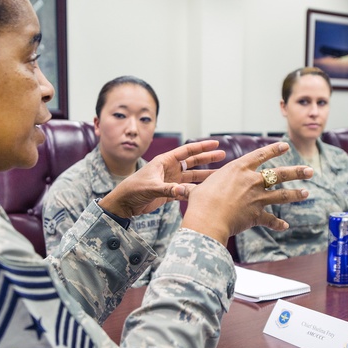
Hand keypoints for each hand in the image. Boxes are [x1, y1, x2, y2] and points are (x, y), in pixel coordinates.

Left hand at [98, 139, 225, 218]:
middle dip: (207, 158)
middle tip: (223, 155)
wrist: (124, 203)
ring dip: (205, 175)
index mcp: (164, 161)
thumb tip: (183, 191)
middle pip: (193, 162)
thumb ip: (168, 189)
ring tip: (219, 174)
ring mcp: (171, 181)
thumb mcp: (151, 187)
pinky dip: (196, 189)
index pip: (186, 151)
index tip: (215, 144)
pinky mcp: (170, 192)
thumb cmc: (133, 189)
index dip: (201, 147)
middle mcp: (170, 169)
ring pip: (192, 176)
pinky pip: (187, 189)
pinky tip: (207, 190)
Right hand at [181, 142, 312, 244]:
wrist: (208, 218)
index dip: (274, 150)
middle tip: (309, 170)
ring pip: (282, 195)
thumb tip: (179, 189)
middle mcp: (252, 181)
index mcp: (239, 169)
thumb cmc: (200, 201)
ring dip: (295, 194)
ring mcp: (257, 198)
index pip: (260, 155)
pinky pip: (271, 220)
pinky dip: (278, 223)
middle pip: (279, 174)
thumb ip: (197, 188)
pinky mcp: (257, 215)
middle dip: (296, 171)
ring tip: (306, 193)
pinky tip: (285, 226)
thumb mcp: (199, 188)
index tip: (285, 146)